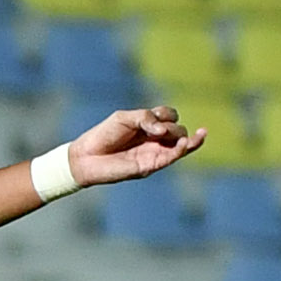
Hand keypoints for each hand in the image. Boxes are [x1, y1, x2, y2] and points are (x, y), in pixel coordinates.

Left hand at [67, 104, 203, 182]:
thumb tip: (164, 130)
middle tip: (155, 131)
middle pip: (178, 129)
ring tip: (194, 136)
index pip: (170, 116)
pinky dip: (182, 150)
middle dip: (173, 128)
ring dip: (190, 139)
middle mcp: (154, 138)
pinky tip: (185, 143)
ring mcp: (154, 152)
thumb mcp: (123, 118)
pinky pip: (173, 157)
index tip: (150, 117)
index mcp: (148, 125)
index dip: (167, 115)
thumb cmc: (103, 135)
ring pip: (183, 144)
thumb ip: (145, 118)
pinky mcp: (151, 165)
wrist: (86, 157)